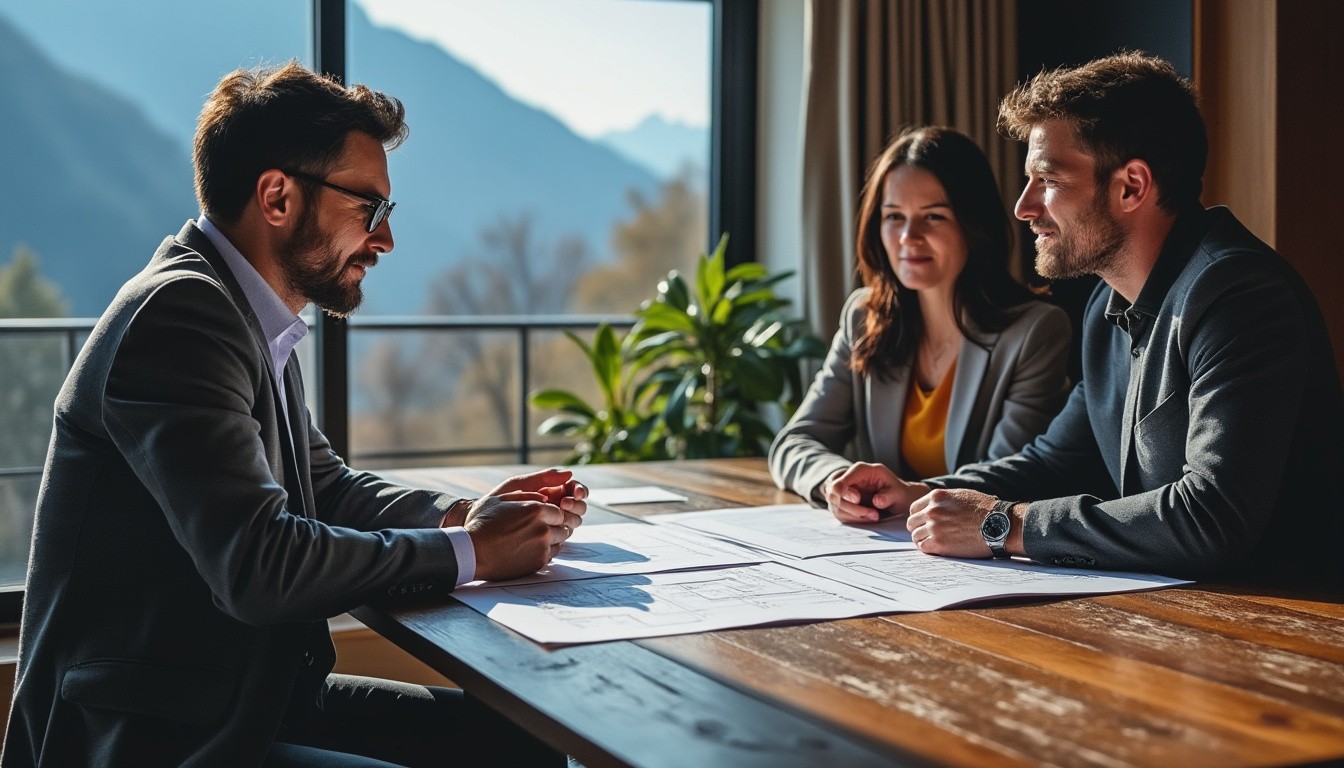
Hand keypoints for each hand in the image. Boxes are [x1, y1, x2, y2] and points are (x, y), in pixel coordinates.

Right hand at [465, 468, 587, 580]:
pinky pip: (551, 554)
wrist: (472, 551)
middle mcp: (543, 528)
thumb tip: (547, 497)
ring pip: (559, 540)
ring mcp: (542, 547)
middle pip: (563, 526)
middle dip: (554, 525)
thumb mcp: (502, 498)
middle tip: (537, 527)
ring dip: (551, 538)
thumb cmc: (483, 523)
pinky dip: (545, 550)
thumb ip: (528, 494)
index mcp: (536, 510)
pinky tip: (529, 547)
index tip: (540, 516)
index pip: (559, 511)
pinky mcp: (538, 562)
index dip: (551, 513)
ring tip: (532, 537)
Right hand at [822, 462, 927, 522]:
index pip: (843, 477)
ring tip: (875, 516)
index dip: (844, 488)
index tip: (856, 499)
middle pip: (835, 492)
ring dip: (854, 515)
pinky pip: (839, 513)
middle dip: (852, 507)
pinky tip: (869, 517)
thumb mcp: (898, 492)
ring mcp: (841, 490)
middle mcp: (847, 477)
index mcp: (861, 470)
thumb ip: (888, 496)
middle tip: (874, 515)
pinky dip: (853, 519)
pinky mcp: (840, 502)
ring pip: (835, 505)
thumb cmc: (896, 492)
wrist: (895, 499)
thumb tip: (877, 501)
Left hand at [906, 488, 996, 557]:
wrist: (998, 524)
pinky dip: (927, 548)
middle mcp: (932, 510)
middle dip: (918, 528)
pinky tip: (936, 548)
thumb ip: (944, 500)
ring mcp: (934, 527)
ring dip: (922, 539)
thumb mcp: (962, 495)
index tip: (923, 523)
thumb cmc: (986, 510)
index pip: (914, 508)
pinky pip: (922, 547)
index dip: (918, 517)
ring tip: (933, 543)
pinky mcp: (939, 543)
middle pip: (912, 522)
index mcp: (937, 497)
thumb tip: (935, 505)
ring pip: (915, 536)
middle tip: (926, 535)